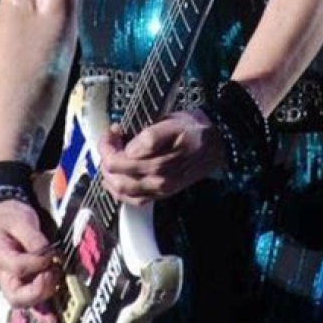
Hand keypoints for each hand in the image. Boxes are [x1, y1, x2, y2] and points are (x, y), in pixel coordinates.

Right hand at [0, 199, 58, 322]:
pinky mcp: (24, 284)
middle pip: (16, 296)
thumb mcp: (19, 219)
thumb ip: (31, 236)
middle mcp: (4, 275)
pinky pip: (31, 304)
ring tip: (59, 293)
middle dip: (38, 291)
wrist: (3, 219)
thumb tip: (46, 252)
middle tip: (53, 275)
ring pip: (24, 304)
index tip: (51, 253)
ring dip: (43, 302)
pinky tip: (53, 319)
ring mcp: (13, 282)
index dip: (37, 263)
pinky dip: (42, 313)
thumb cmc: (10, 219)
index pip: (18, 267)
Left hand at [98, 108, 225, 204]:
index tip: (113, 130)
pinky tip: (117, 178)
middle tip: (110, 141)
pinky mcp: (161, 195)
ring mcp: (159, 190)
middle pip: (116, 176)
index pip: (118, 159)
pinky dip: (119, 191)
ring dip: (109, 175)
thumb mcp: (174, 122)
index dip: (109, 142)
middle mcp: (158, 180)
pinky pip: (133, 200)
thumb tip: (129, 148)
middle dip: (105, 157)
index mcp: (159, 162)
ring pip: (121, 190)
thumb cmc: (194, 130)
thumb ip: (151, 136)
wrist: (217, 144)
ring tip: (111, 158)